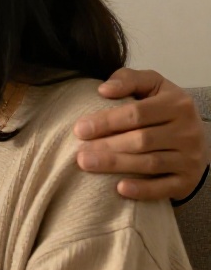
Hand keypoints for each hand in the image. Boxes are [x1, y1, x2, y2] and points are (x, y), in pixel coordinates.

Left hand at [75, 69, 208, 200]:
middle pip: (142, 140)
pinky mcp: (187, 180)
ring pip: (150, 163)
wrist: (191, 138)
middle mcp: (187, 131)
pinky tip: (119, 189)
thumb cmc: (161, 110)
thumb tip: (104, 89)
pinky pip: (165, 187)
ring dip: (116, 165)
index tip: (79, 129)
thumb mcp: (152, 86)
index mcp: (177, 104)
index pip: (137, 113)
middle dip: (106, 146)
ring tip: (86, 164)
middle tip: (78, 153)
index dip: (106, 121)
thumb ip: (128, 80)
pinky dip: (142, 189)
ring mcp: (189, 157)